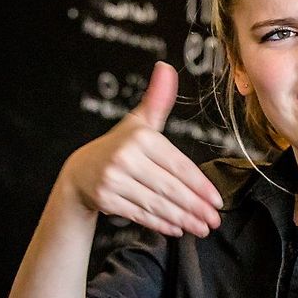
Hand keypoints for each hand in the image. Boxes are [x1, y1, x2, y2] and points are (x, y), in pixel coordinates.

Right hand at [58, 61, 222, 236]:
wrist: (80, 172)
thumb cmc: (119, 147)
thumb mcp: (139, 122)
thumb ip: (158, 100)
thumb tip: (166, 68)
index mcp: (141, 138)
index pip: (178, 166)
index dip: (200, 186)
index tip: (216, 200)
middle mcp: (126, 158)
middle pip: (170, 188)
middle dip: (196, 207)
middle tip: (214, 220)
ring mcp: (114, 179)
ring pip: (158, 203)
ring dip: (183, 219)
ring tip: (202, 228)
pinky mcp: (107, 199)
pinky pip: (141, 214)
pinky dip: (161, 223)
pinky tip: (178, 229)